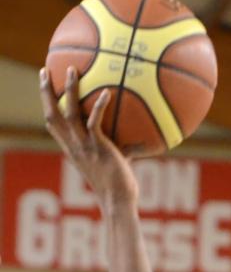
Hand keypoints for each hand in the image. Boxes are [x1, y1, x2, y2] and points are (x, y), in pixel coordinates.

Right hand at [39, 66, 138, 210]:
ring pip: (69, 113)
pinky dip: (99, 106)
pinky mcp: (98, 148)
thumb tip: (144, 138)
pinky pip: (95, 122)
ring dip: (69, 91)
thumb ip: (122, 147)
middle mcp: (74, 146)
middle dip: (46, 92)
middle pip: (52, 114)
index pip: (53, 125)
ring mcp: (85, 147)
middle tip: (45, 71)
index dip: (46, 105)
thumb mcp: (115, 162)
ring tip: (72, 70)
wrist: (119, 201)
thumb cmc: (119, 184)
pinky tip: (106, 92)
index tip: (46, 87)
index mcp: (72, 149)